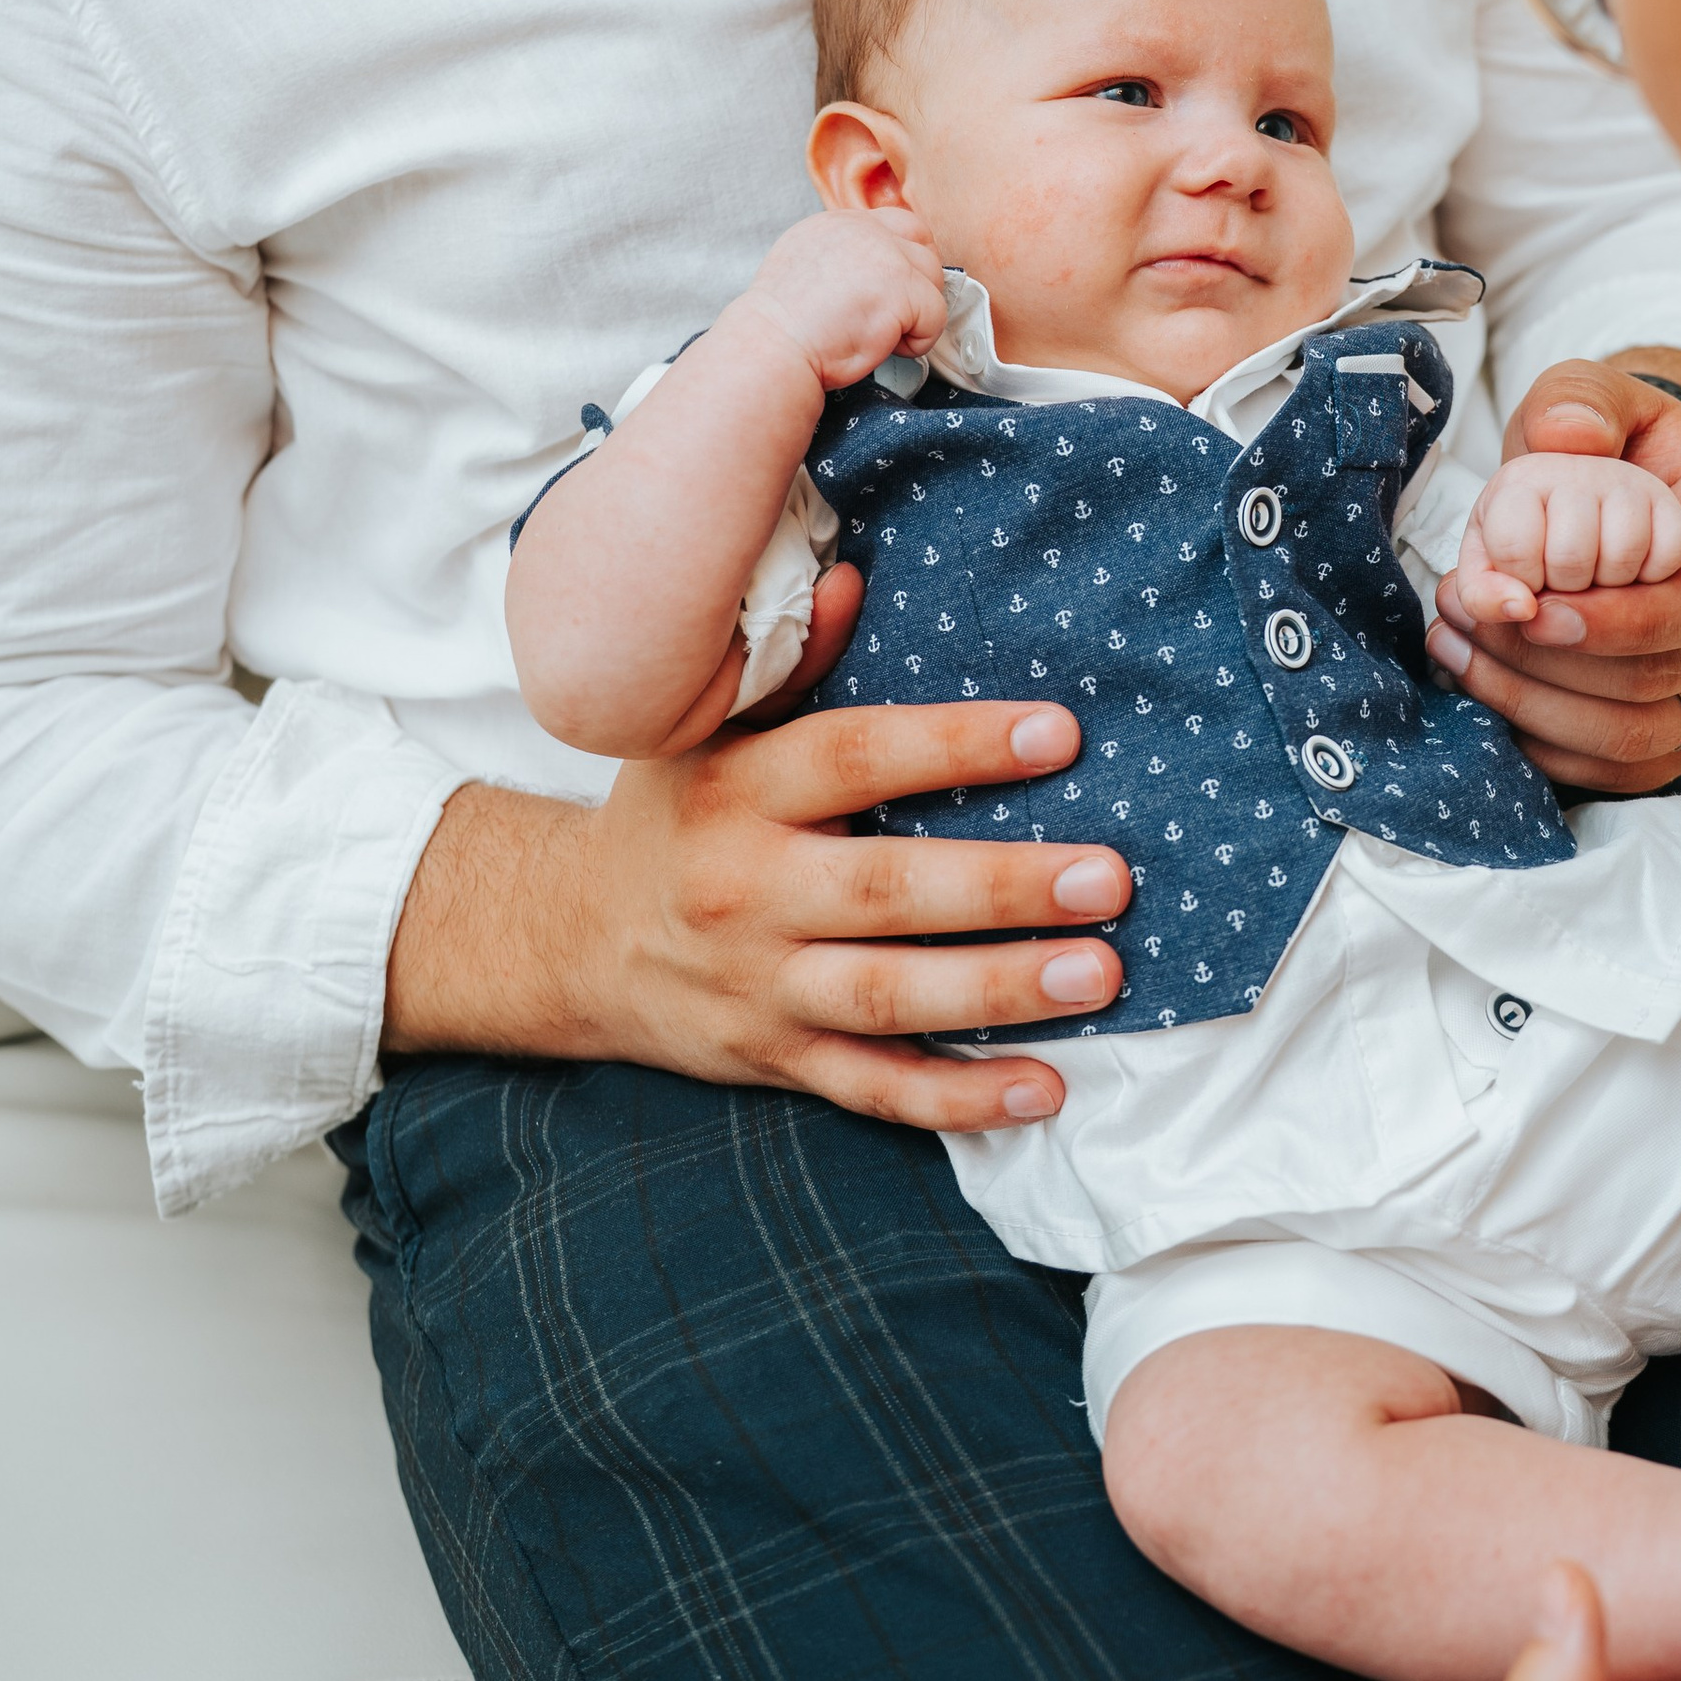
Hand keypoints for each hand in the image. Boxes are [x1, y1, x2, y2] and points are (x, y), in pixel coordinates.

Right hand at [383, 646, 1132, 1134]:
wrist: (570, 941)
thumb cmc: (673, 814)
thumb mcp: (704, 728)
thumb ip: (791, 662)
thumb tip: (856, 579)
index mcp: (734, 791)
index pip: (853, 759)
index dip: (954, 745)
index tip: (1058, 733)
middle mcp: (746, 894)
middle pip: (885, 892)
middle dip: (1003, 887)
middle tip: (1109, 875)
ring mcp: (762, 989)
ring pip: (889, 999)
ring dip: (1000, 990)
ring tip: (1101, 972)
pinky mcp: (777, 1061)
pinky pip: (875, 1091)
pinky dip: (960, 1101)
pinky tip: (1046, 1090)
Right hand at [725, 205, 946, 395]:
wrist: (772, 347)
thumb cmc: (784, 325)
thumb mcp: (805, 265)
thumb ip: (844, 256)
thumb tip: (877, 271)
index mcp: (839, 223)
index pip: (899, 224)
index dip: (906, 259)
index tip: (894, 291)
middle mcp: (864, 230)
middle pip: (924, 248)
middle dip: (917, 286)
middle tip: (891, 317)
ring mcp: (885, 255)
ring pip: (933, 281)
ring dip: (915, 314)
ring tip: (878, 334)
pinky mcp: (901, 287)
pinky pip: (936, 315)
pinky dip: (918, 340)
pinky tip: (883, 347)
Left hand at [1428, 357, 1680, 793]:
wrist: (1652, 491)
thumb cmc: (1625, 447)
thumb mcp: (1601, 397)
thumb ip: (1581, 403)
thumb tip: (1566, 439)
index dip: (1617, 623)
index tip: (1532, 609)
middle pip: (1660, 682)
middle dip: (1547, 665)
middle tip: (1461, 623)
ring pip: (1640, 739)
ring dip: (1535, 708)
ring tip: (1457, 652)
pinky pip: (1626, 771)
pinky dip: (1549, 746)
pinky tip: (1488, 696)